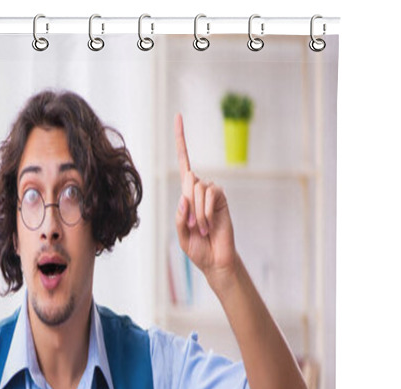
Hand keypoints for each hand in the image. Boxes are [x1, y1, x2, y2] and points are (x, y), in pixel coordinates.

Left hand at [174, 113, 240, 285]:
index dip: (181, 140)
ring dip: (197, 212)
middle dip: (188, 205)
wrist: (215, 260)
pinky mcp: (222, 198)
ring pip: (198, 188)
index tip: (178, 116)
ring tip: (202, 229)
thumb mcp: (181, 234)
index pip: (184, 163)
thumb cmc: (197, 248)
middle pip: (188, 180)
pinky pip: (210, 194)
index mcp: (186, 195)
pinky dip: (206, 212)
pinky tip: (209, 226)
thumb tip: (185, 195)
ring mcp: (212, 192)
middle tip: (194, 226)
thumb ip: (180, 217)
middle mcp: (199, 188)